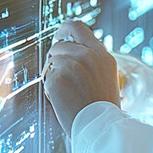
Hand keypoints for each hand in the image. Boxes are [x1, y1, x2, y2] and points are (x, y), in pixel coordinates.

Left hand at [42, 20, 119, 137]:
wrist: (100, 125)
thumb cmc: (103, 105)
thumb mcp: (106, 74)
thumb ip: (92, 58)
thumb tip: (73, 47)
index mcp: (101, 54)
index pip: (78, 27)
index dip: (65, 29)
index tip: (60, 35)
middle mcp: (87, 55)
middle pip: (59, 45)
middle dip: (56, 58)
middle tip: (63, 75)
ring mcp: (71, 65)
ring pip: (51, 61)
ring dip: (53, 74)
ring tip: (68, 91)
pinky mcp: (57, 79)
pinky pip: (46, 77)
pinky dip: (50, 88)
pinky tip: (64, 99)